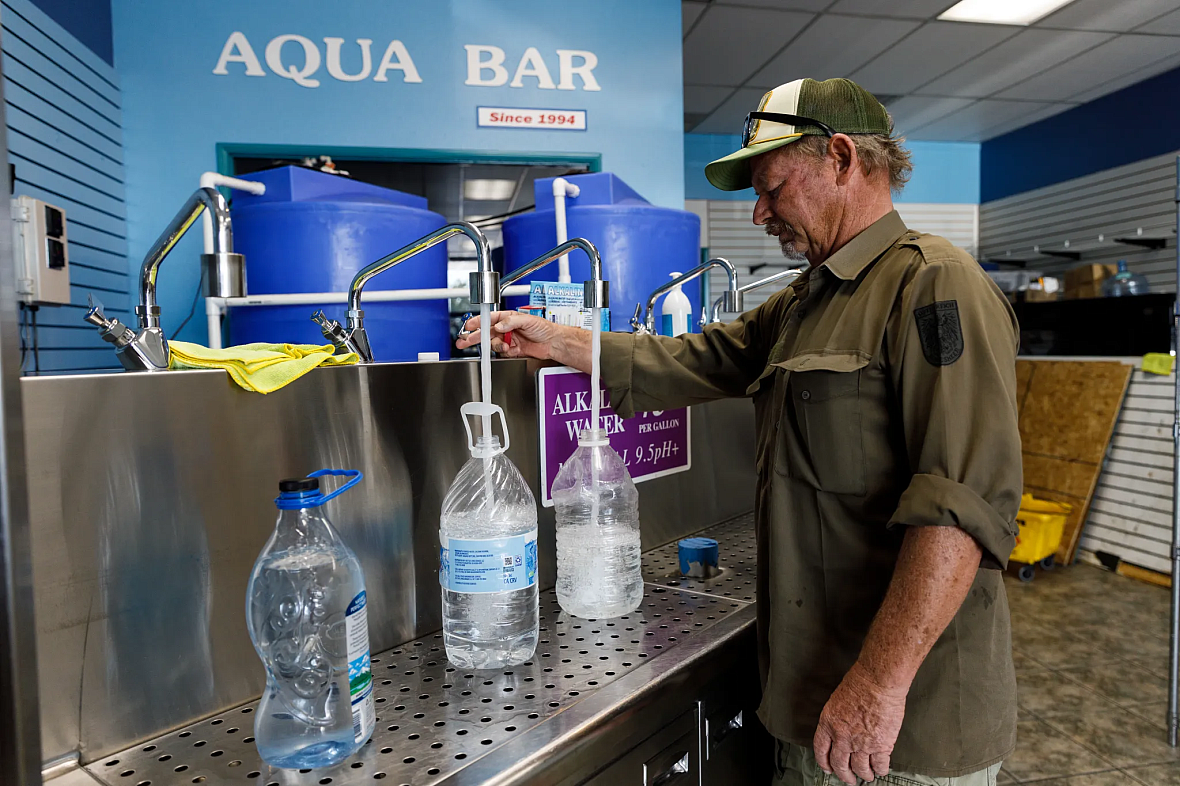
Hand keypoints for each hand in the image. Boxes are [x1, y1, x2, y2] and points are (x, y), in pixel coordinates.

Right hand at [455, 311, 565, 360]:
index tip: (469, 325)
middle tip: (464, 341)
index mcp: (509, 318)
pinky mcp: (513, 350)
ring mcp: (509, 339)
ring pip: (493, 343)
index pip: (490, 319)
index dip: (478, 322)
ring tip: (504, 345)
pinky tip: (511, 349)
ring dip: (495, 345)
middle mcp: (507, 328)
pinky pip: (502, 352)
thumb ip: (511, 322)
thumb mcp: (528, 320)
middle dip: (474, 337)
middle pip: (486, 332)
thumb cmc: (544, 327)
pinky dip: (504, 351)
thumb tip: (499, 326)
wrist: (553, 342)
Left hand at [813, 661, 907, 784]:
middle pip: (839, 764)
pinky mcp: (881, 745)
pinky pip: (880, 764)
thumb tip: (840, 729)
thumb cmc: (859, 684)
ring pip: (860, 768)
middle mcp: (842, 737)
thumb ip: (836, 719)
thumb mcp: (836, 701)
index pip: (821, 750)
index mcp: (828, 724)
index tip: (828, 768)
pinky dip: (880, 770)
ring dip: (863, 775)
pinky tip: (881, 770)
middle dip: (844, 775)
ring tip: (866, 776)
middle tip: (848, 779)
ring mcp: (861, 744)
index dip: (824, 762)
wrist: (878, 682)